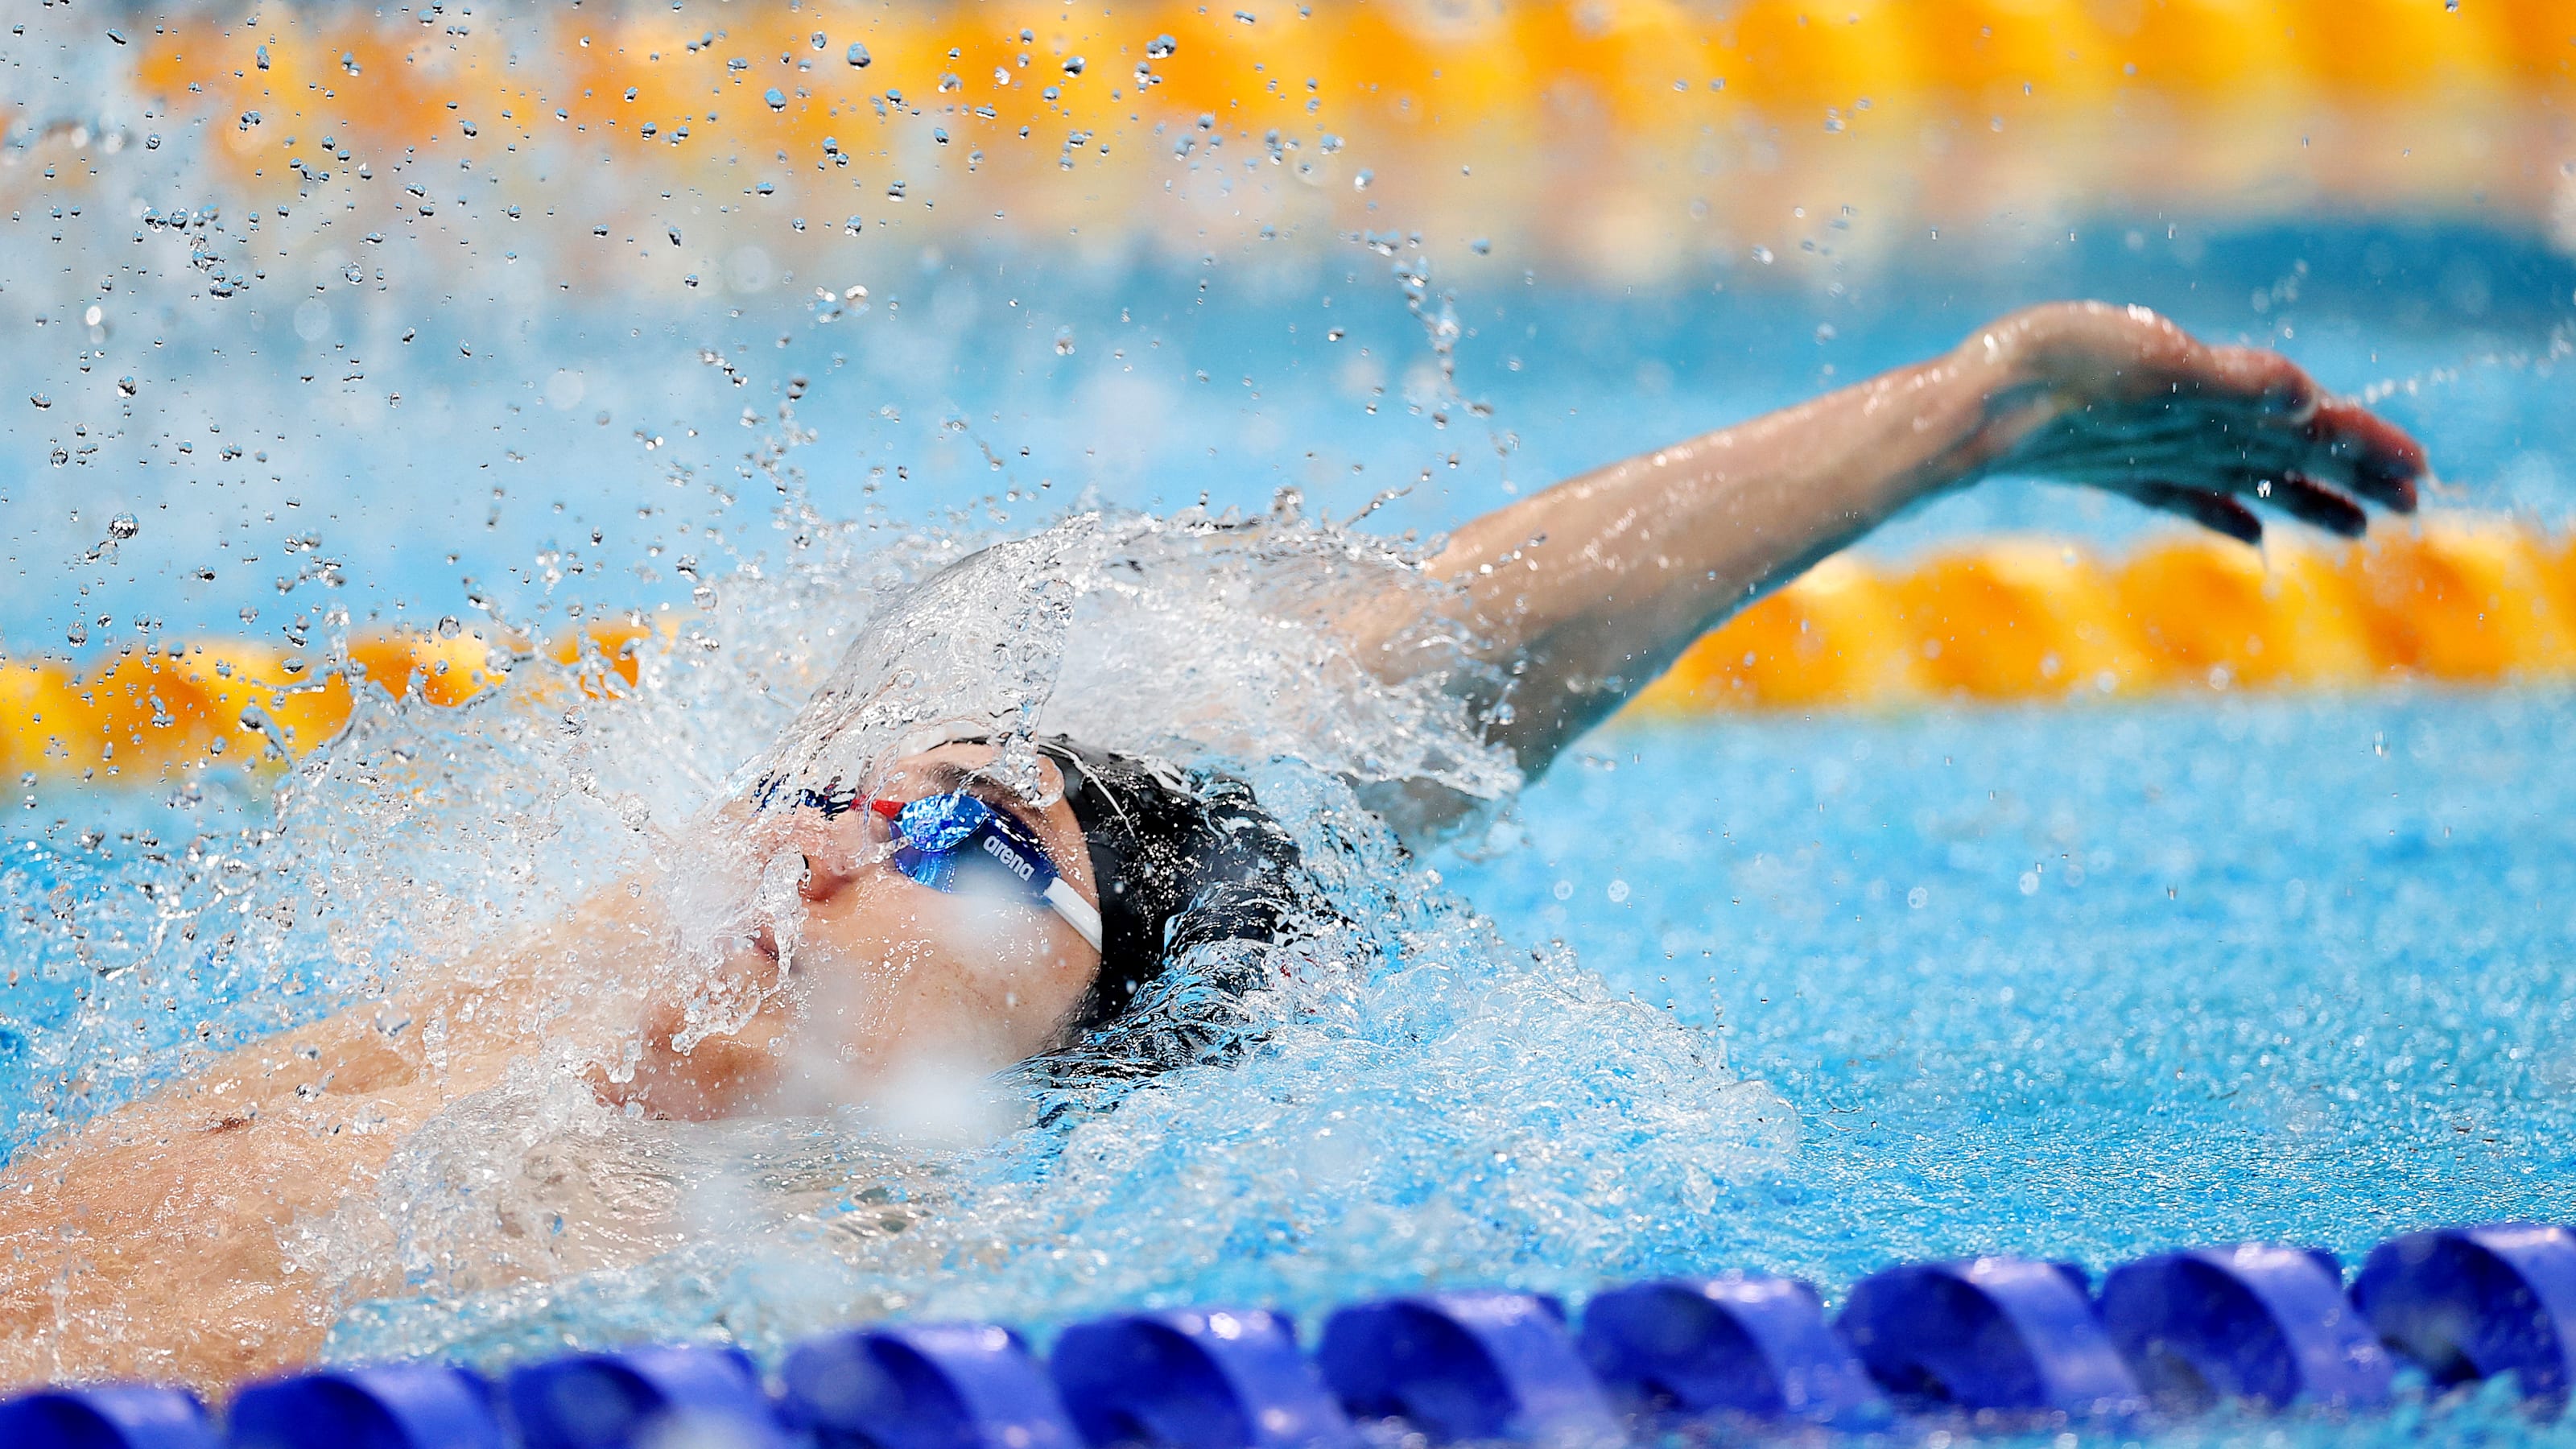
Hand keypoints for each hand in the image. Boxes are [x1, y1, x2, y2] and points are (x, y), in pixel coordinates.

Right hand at [1958, 301, 2426, 542]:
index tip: (2421, 472)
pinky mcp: (2114, 464)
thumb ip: (2231, 381)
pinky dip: (2226, 512)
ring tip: (2356, 525)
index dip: (2365, 446)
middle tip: (2413, 501)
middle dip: (2353, 478)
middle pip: (2289, 462)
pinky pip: (2186, 494)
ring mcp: (2151, 456)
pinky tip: (2249, 533)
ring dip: (2304, 498)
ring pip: (2247, 481)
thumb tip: (2308, 397)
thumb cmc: (2056, 369)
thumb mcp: (2152, 358)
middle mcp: (2189, 441)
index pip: (2310, 431)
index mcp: (2208, 410)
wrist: (1969, 409)